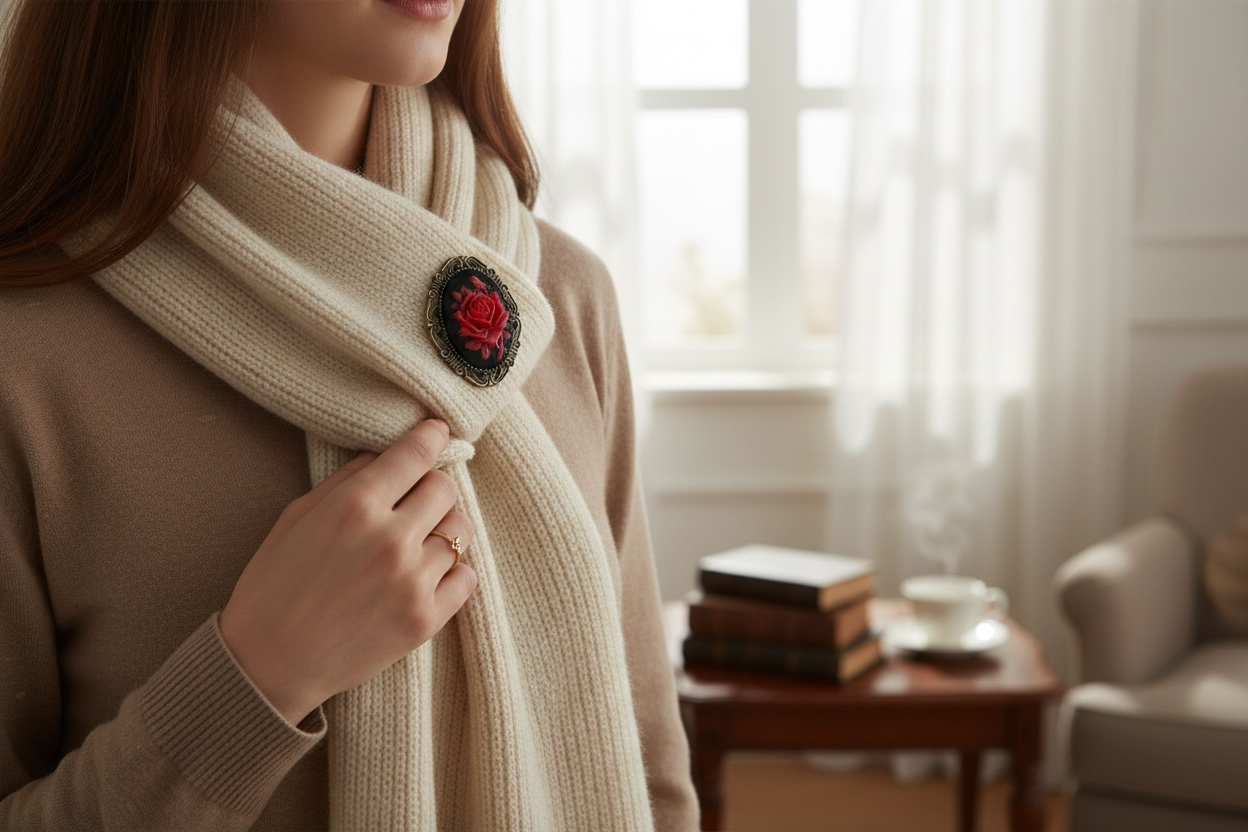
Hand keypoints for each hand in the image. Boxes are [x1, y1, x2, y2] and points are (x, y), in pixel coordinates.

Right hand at [219, 419, 476, 724]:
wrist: (267, 665)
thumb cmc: (274, 586)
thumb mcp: (296, 518)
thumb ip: (346, 480)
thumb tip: (384, 454)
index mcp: (354, 506)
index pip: (415, 454)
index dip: (431, 436)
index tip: (438, 431)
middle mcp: (390, 538)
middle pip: (445, 487)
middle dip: (431, 487)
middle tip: (414, 501)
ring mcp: (412, 581)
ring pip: (460, 530)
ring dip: (443, 530)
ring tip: (417, 543)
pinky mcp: (426, 619)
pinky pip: (467, 577)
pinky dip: (452, 572)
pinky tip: (425, 576)